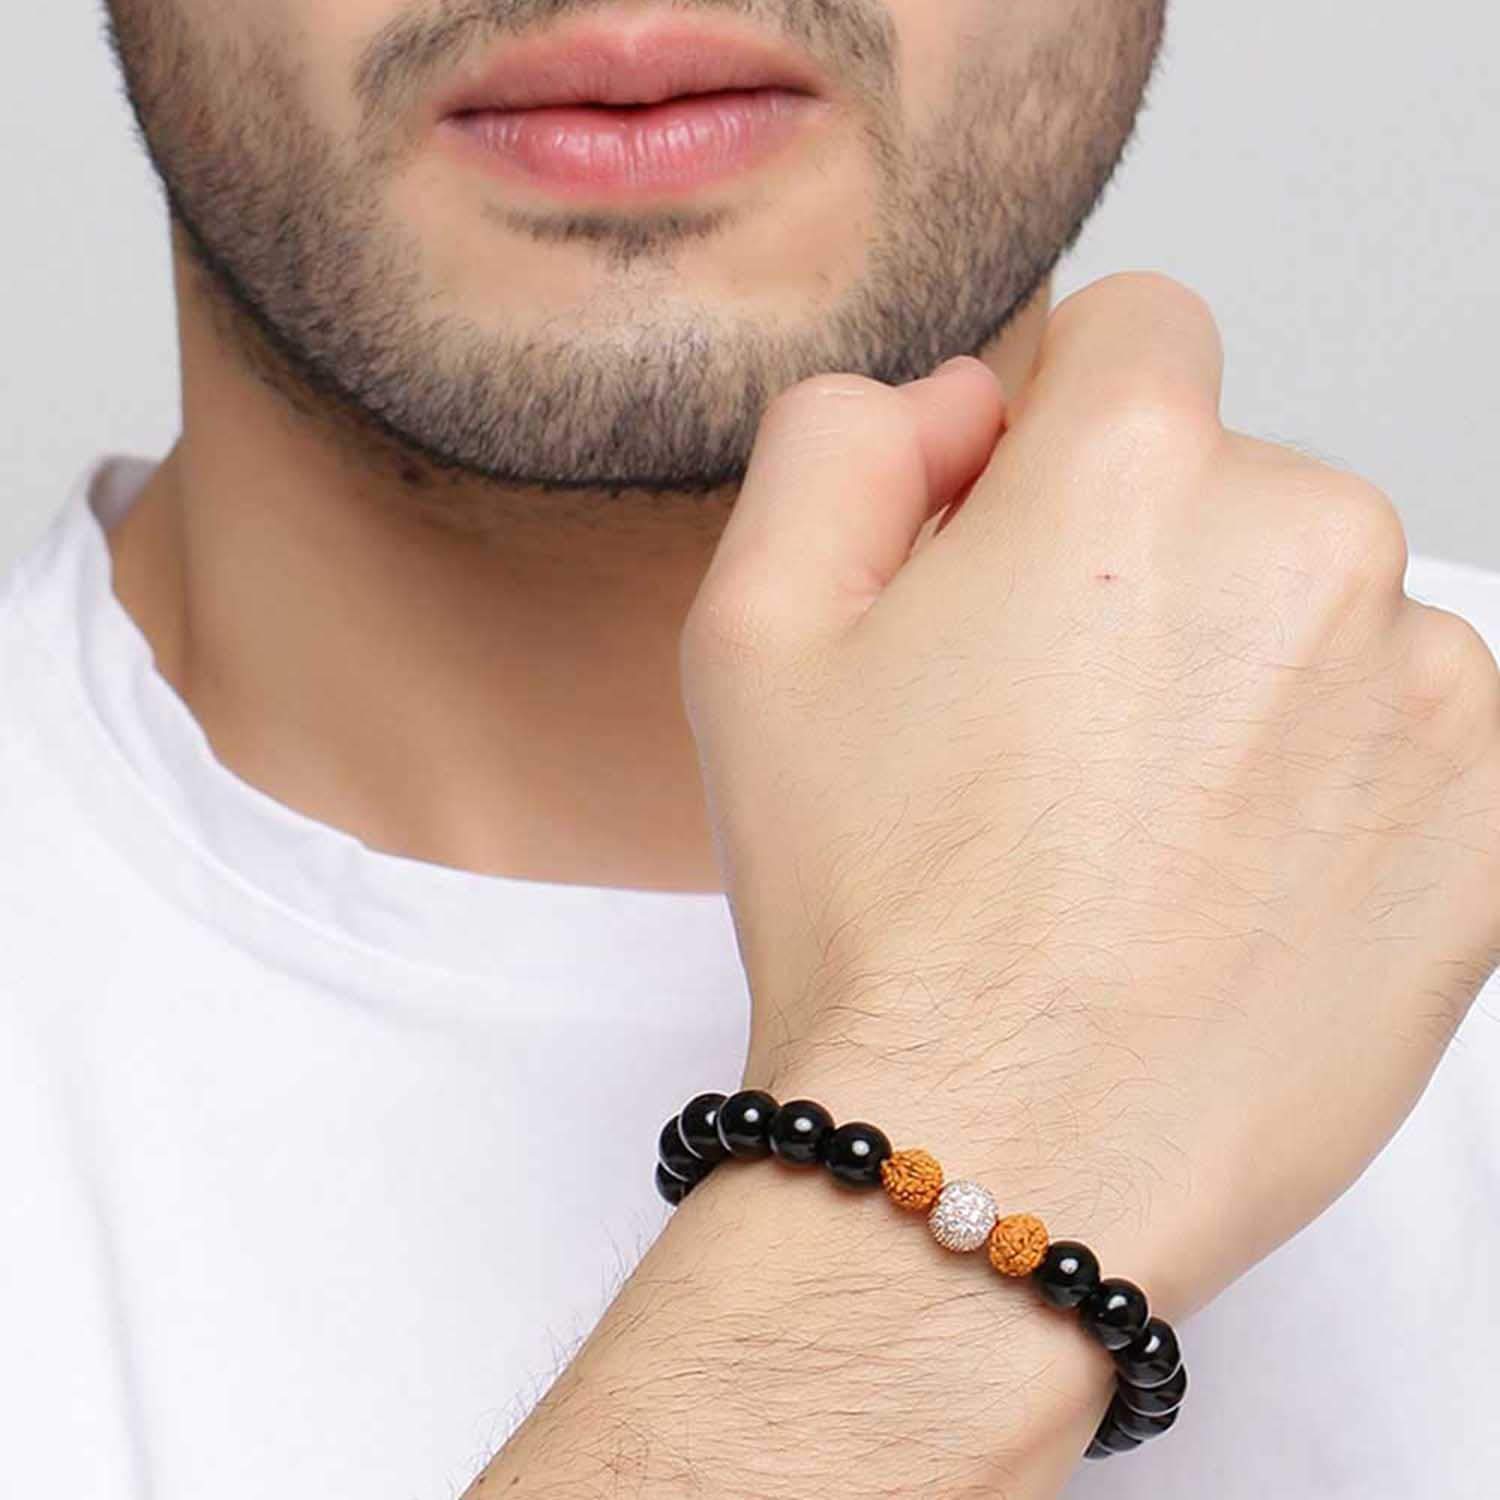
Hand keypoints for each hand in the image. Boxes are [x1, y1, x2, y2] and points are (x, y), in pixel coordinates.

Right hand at [679, 273, 1499, 1318]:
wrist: (995, 1153)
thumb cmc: (872, 910)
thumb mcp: (753, 636)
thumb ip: (838, 443)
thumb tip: (961, 406)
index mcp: (1132, 474)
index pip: (1134, 329)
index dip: (1050, 431)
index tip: (1011, 554)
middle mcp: (1315, 543)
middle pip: (1232, 479)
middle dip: (1142, 561)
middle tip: (1043, 735)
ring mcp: (1430, 688)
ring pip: (1324, 608)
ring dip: (1241, 674)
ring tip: (1135, 832)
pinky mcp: (1494, 823)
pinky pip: (1405, 731)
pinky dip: (1328, 776)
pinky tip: (1226, 885)